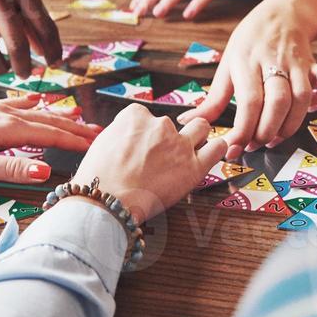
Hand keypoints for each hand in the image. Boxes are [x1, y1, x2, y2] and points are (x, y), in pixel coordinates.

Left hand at [0, 96, 99, 185]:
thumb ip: (11, 168)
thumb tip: (46, 170)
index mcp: (6, 128)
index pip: (50, 134)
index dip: (76, 140)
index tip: (100, 144)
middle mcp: (4, 114)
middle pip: (48, 120)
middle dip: (75, 127)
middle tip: (99, 133)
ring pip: (34, 112)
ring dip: (58, 116)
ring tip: (78, 117)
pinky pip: (16, 105)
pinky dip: (33, 104)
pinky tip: (36, 101)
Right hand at [71, 105, 224, 223]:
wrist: (107, 201)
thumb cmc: (99, 179)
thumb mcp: (101, 143)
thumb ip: (120, 134)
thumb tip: (126, 138)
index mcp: (135, 116)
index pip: (147, 116)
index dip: (145, 133)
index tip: (142, 147)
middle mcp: (160, 125)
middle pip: (172, 124)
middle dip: (168, 137)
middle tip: (161, 156)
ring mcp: (179, 144)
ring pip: (201, 127)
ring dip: (197, 136)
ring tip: (189, 152)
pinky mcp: (194, 166)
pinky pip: (217, 149)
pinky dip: (216, 150)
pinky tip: (211, 155)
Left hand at [177, 0, 316, 157]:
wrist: (280, 14)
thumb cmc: (249, 44)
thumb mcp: (226, 66)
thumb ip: (212, 99)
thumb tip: (188, 122)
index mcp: (246, 62)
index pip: (249, 100)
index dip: (243, 129)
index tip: (235, 148)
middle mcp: (273, 61)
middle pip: (278, 102)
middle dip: (267, 131)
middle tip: (255, 144)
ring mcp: (298, 62)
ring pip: (302, 97)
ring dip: (290, 125)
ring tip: (275, 137)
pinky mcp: (316, 64)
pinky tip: (312, 110)